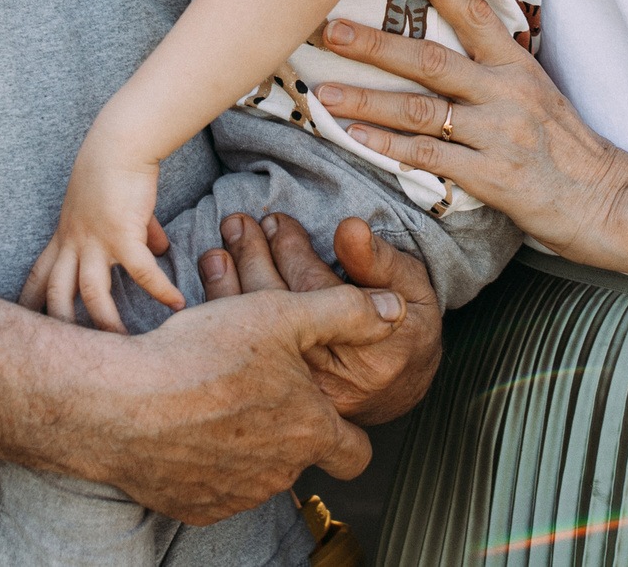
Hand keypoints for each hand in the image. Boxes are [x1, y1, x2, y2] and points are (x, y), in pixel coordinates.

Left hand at [20, 153, 180, 332]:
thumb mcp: (116, 206)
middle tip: (72, 354)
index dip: (30, 301)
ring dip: (106, 322)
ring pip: (91, 293)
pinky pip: (141, 272)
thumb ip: (135, 230)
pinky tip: (177, 304)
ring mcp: (96, 240)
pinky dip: (159, 290)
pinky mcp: (123, 234)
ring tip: (124, 343)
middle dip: (62, 325)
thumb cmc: (115, 169)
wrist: (119, 143)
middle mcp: (75, 242)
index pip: (39, 274)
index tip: (25, 324)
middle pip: (57, 293)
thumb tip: (162, 247)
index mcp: (66, 235)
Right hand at [77, 279, 404, 523]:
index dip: (348, 432)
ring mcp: (236, 496)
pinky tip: (186, 425)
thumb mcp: (282, 314)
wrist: (121, 404)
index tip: (327, 413)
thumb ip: (345, 311)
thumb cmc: (203, 355)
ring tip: (214, 398)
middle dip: (284, 427)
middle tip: (253, 388)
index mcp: (310, 432)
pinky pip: (212, 487)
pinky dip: (205, 462)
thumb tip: (395, 312)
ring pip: (256, 472)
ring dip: (245, 443)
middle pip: (299, 456)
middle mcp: (280, 474)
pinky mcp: (194, 507)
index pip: (357, 452)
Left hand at [199, 212, 442, 423]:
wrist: (401, 387)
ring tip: (225, 242)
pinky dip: (224, 311)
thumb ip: (379, 261)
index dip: (290, 250)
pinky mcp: (279, 404)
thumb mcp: (412, 287)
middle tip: (239, 223)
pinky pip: (244, 354)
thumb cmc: (407, 327)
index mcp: (372, 349)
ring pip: (255, 334)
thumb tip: (349, 229)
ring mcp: (302, 397)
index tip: (275, 222)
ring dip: (232, 280)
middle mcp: (334, 379)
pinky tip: (215, 277)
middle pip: (280, 310)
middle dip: (255, 257)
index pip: (316, 291)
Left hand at [314, 0, 627, 263]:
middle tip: (330, 30)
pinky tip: (356, 137)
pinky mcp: (492, 175)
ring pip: (421, 110)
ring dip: (368, 99)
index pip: (474, 14)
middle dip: (375, 44)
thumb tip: (451, 42)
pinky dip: (389, 146)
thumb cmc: (567, 148)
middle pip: (430, 61)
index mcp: (519, 66)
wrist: (606, 200)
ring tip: (325, 92)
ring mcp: (500, 134)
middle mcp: (508, 93)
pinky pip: (430, 156)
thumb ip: (498, 70)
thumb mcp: (541, 94)